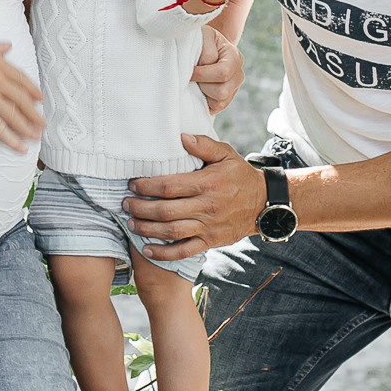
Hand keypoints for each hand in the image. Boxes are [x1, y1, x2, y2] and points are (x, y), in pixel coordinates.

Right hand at [0, 25, 44, 153]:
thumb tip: (5, 46)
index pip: (21, 79)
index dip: (32, 91)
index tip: (39, 98)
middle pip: (22, 100)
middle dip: (34, 114)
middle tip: (42, 123)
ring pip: (14, 116)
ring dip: (27, 128)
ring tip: (35, 137)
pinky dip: (10, 139)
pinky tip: (19, 146)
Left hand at [127, 134, 266, 258]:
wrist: (265, 203)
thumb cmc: (241, 176)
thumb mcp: (227, 154)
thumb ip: (204, 145)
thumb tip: (182, 138)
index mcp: (207, 184)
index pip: (170, 186)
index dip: (147, 186)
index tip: (133, 184)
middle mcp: (207, 207)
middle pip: (166, 210)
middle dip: (141, 208)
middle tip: (126, 204)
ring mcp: (208, 227)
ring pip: (172, 231)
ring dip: (148, 229)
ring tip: (131, 223)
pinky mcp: (211, 242)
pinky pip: (185, 250)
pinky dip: (165, 253)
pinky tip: (148, 250)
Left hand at [192, 24, 244, 115]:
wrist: (201, 48)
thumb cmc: (201, 41)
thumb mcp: (203, 37)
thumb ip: (207, 51)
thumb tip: (206, 67)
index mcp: (235, 57)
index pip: (223, 73)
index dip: (203, 74)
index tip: (190, 70)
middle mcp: (238, 75)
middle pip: (222, 91)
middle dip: (203, 85)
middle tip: (192, 76)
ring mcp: (233, 89)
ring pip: (219, 102)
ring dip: (203, 93)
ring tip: (196, 81)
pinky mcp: (225, 100)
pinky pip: (215, 108)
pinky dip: (204, 101)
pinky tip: (199, 89)